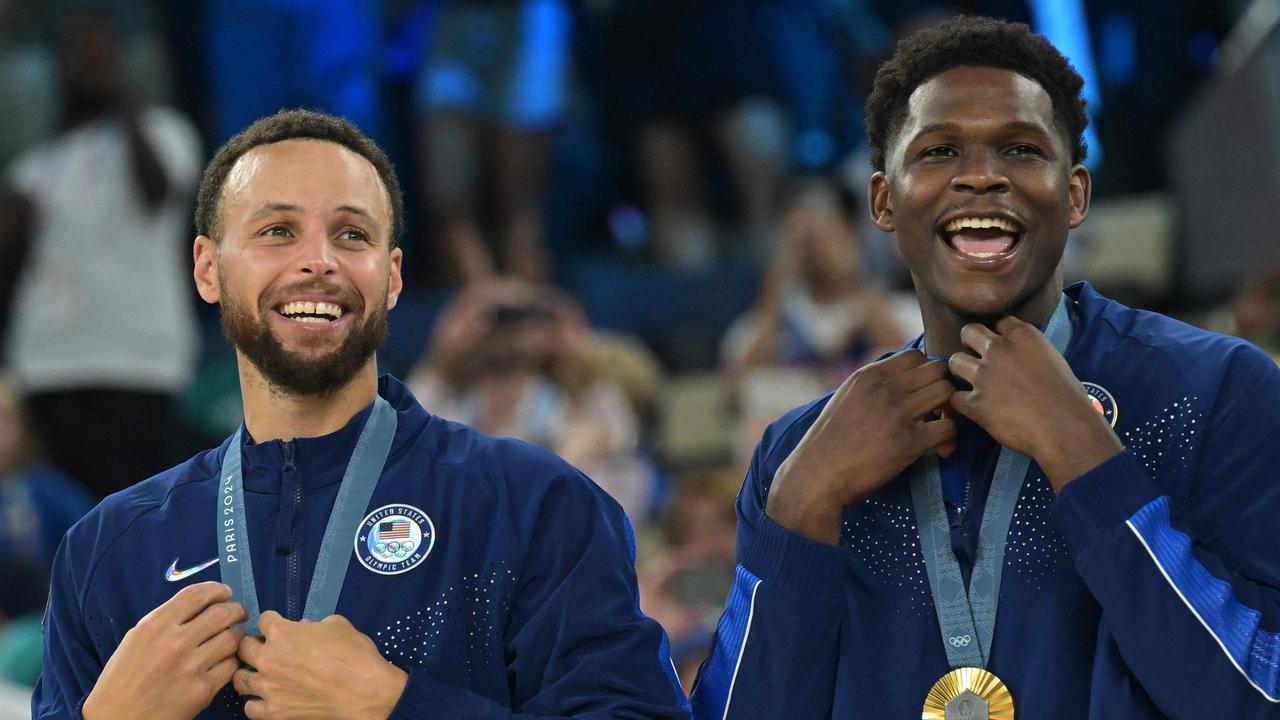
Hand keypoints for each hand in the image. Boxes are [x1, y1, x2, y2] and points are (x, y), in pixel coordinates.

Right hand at [83, 582, 245, 719]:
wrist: (116, 719)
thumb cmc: (123, 680)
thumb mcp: (136, 639)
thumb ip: (167, 621)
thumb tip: (200, 606)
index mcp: (155, 626)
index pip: (197, 595)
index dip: (218, 589)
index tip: (225, 592)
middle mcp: (174, 643)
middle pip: (222, 613)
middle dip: (236, 609)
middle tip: (238, 613)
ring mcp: (191, 667)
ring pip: (232, 638)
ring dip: (237, 635)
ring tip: (232, 637)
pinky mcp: (203, 690)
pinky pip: (231, 666)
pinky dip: (231, 661)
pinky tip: (224, 661)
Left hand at [234, 611, 406, 719]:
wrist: (366, 692)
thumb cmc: (355, 654)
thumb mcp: (337, 626)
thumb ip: (314, 625)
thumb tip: (304, 631)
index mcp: (283, 633)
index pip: (263, 620)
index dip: (272, 622)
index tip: (278, 627)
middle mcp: (268, 659)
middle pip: (242, 648)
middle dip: (253, 646)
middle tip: (267, 650)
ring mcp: (268, 688)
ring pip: (239, 679)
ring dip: (250, 674)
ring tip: (263, 676)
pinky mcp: (273, 712)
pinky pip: (250, 708)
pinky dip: (257, 703)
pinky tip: (269, 699)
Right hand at [766, 350, 956, 543]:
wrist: (817, 475)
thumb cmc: (831, 441)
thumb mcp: (846, 398)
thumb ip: (873, 384)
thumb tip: (901, 379)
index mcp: (869, 375)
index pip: (916, 356)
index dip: (926, 373)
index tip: (923, 394)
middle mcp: (885, 389)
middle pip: (938, 370)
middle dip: (944, 389)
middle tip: (939, 412)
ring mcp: (897, 413)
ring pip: (948, 393)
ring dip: (952, 411)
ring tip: (941, 430)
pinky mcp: (908, 442)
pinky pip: (949, 429)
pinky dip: (951, 439)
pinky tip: (939, 451)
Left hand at [948, 317, 1122, 490]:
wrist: (1065, 428)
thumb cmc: (1068, 397)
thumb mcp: (1053, 359)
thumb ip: (1030, 351)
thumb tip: (1020, 356)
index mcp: (1022, 335)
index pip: (999, 322)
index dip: (998, 335)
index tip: (1002, 348)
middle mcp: (998, 349)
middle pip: (969, 332)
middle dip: (970, 343)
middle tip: (977, 359)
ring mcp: (983, 375)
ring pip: (954, 361)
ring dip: (961, 371)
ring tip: (971, 383)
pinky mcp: (974, 402)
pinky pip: (954, 396)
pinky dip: (961, 403)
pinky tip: (973, 408)